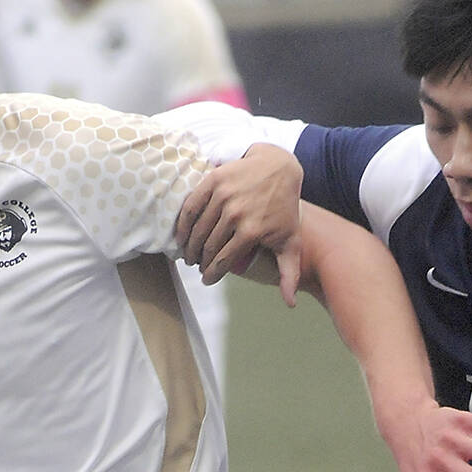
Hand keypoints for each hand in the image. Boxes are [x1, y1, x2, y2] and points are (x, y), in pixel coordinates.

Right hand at [177, 146, 301, 303]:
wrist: (280, 167)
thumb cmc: (284, 208)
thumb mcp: (290, 241)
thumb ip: (289, 274)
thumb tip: (290, 304)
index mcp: (252, 231)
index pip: (223, 261)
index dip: (212, 274)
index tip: (207, 280)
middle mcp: (236, 214)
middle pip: (208, 247)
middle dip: (200, 262)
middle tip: (198, 267)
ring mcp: (223, 196)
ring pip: (198, 230)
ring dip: (190, 246)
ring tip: (190, 255)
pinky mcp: (213, 181)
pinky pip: (191, 207)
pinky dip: (182, 224)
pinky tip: (181, 236)